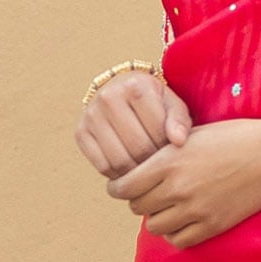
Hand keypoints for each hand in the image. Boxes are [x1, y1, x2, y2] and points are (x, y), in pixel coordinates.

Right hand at [75, 69, 192, 177]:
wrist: (120, 91)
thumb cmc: (153, 102)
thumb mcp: (172, 105)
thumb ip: (180, 121)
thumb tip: (179, 141)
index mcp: (136, 86)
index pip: (157, 133)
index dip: (168, 151)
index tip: (173, 154)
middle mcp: (109, 97)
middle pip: (138, 148)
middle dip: (153, 164)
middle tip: (161, 167)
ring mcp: (91, 114)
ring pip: (119, 161)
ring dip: (136, 173)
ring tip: (147, 170)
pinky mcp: (80, 132)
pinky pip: (102, 166)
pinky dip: (118, 175)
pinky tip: (129, 170)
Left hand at [108, 117, 260, 248]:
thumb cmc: (234, 137)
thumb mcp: (192, 135)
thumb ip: (164, 154)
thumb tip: (139, 170)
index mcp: (168, 161)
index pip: (124, 187)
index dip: (118, 189)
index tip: (121, 188)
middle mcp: (177, 188)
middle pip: (138, 207)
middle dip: (139, 200)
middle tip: (148, 194)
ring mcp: (195, 210)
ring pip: (155, 226)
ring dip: (157, 217)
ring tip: (167, 207)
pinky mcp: (212, 226)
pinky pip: (179, 240)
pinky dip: (175, 233)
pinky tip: (182, 221)